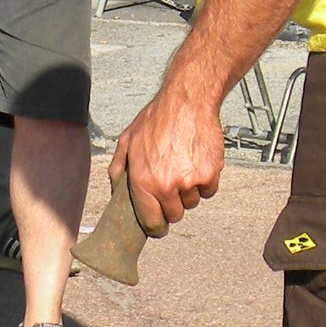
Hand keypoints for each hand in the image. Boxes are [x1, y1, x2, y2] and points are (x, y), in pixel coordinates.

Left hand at [113, 67, 224, 232]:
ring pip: (193, 203)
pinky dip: (205, 181)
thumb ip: (118, 170)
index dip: (155, 225)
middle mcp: (166, 186)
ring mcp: (190, 182)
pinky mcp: (210, 175)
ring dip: (189, 191)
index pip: (151, 222)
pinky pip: (209, 191)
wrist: (187, 101)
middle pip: (175, 215)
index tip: (159, 224)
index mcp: (143, 182)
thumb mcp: (127, 141)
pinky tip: (197, 162)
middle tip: (172, 184)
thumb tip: (116, 193)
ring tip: (184, 166)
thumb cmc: (156, 119)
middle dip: (173, 204)